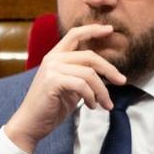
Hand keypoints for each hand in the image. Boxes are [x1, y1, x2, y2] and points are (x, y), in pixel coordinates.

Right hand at [3, 24, 125, 153]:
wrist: (31, 124)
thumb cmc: (52, 106)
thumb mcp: (71, 87)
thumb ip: (83, 75)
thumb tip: (106, 72)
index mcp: (55, 56)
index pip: (75, 34)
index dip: (93, 30)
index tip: (110, 29)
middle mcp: (52, 58)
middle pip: (90, 56)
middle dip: (110, 69)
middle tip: (121, 81)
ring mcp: (51, 69)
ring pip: (89, 73)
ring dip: (102, 91)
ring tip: (105, 104)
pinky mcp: (53, 81)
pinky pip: (82, 85)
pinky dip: (91, 97)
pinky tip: (91, 106)